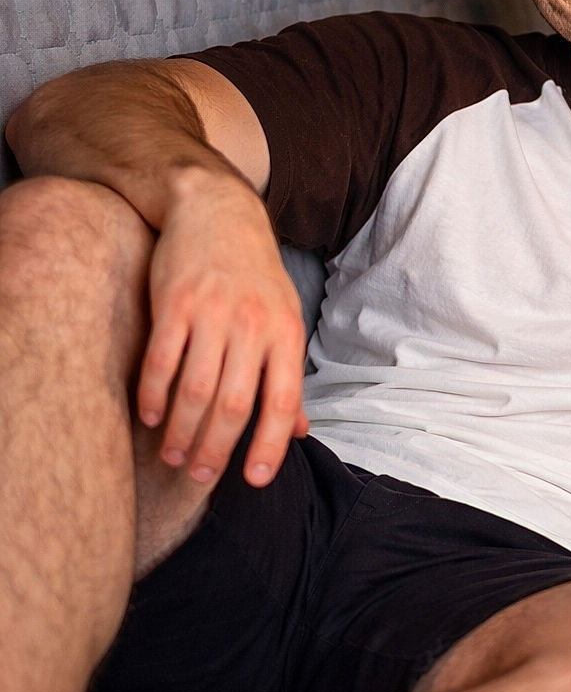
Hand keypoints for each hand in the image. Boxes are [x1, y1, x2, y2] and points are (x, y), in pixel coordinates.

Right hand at [136, 169, 307, 487]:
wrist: (217, 211)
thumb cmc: (255, 274)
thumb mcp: (285, 316)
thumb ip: (288, 374)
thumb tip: (299, 431)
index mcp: (285, 332)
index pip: (282, 400)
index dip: (270, 445)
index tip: (255, 480)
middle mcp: (252, 325)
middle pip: (233, 404)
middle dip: (217, 448)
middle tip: (200, 476)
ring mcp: (212, 313)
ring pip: (195, 390)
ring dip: (182, 431)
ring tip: (173, 455)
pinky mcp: (174, 303)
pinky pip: (161, 362)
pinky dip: (154, 396)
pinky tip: (151, 418)